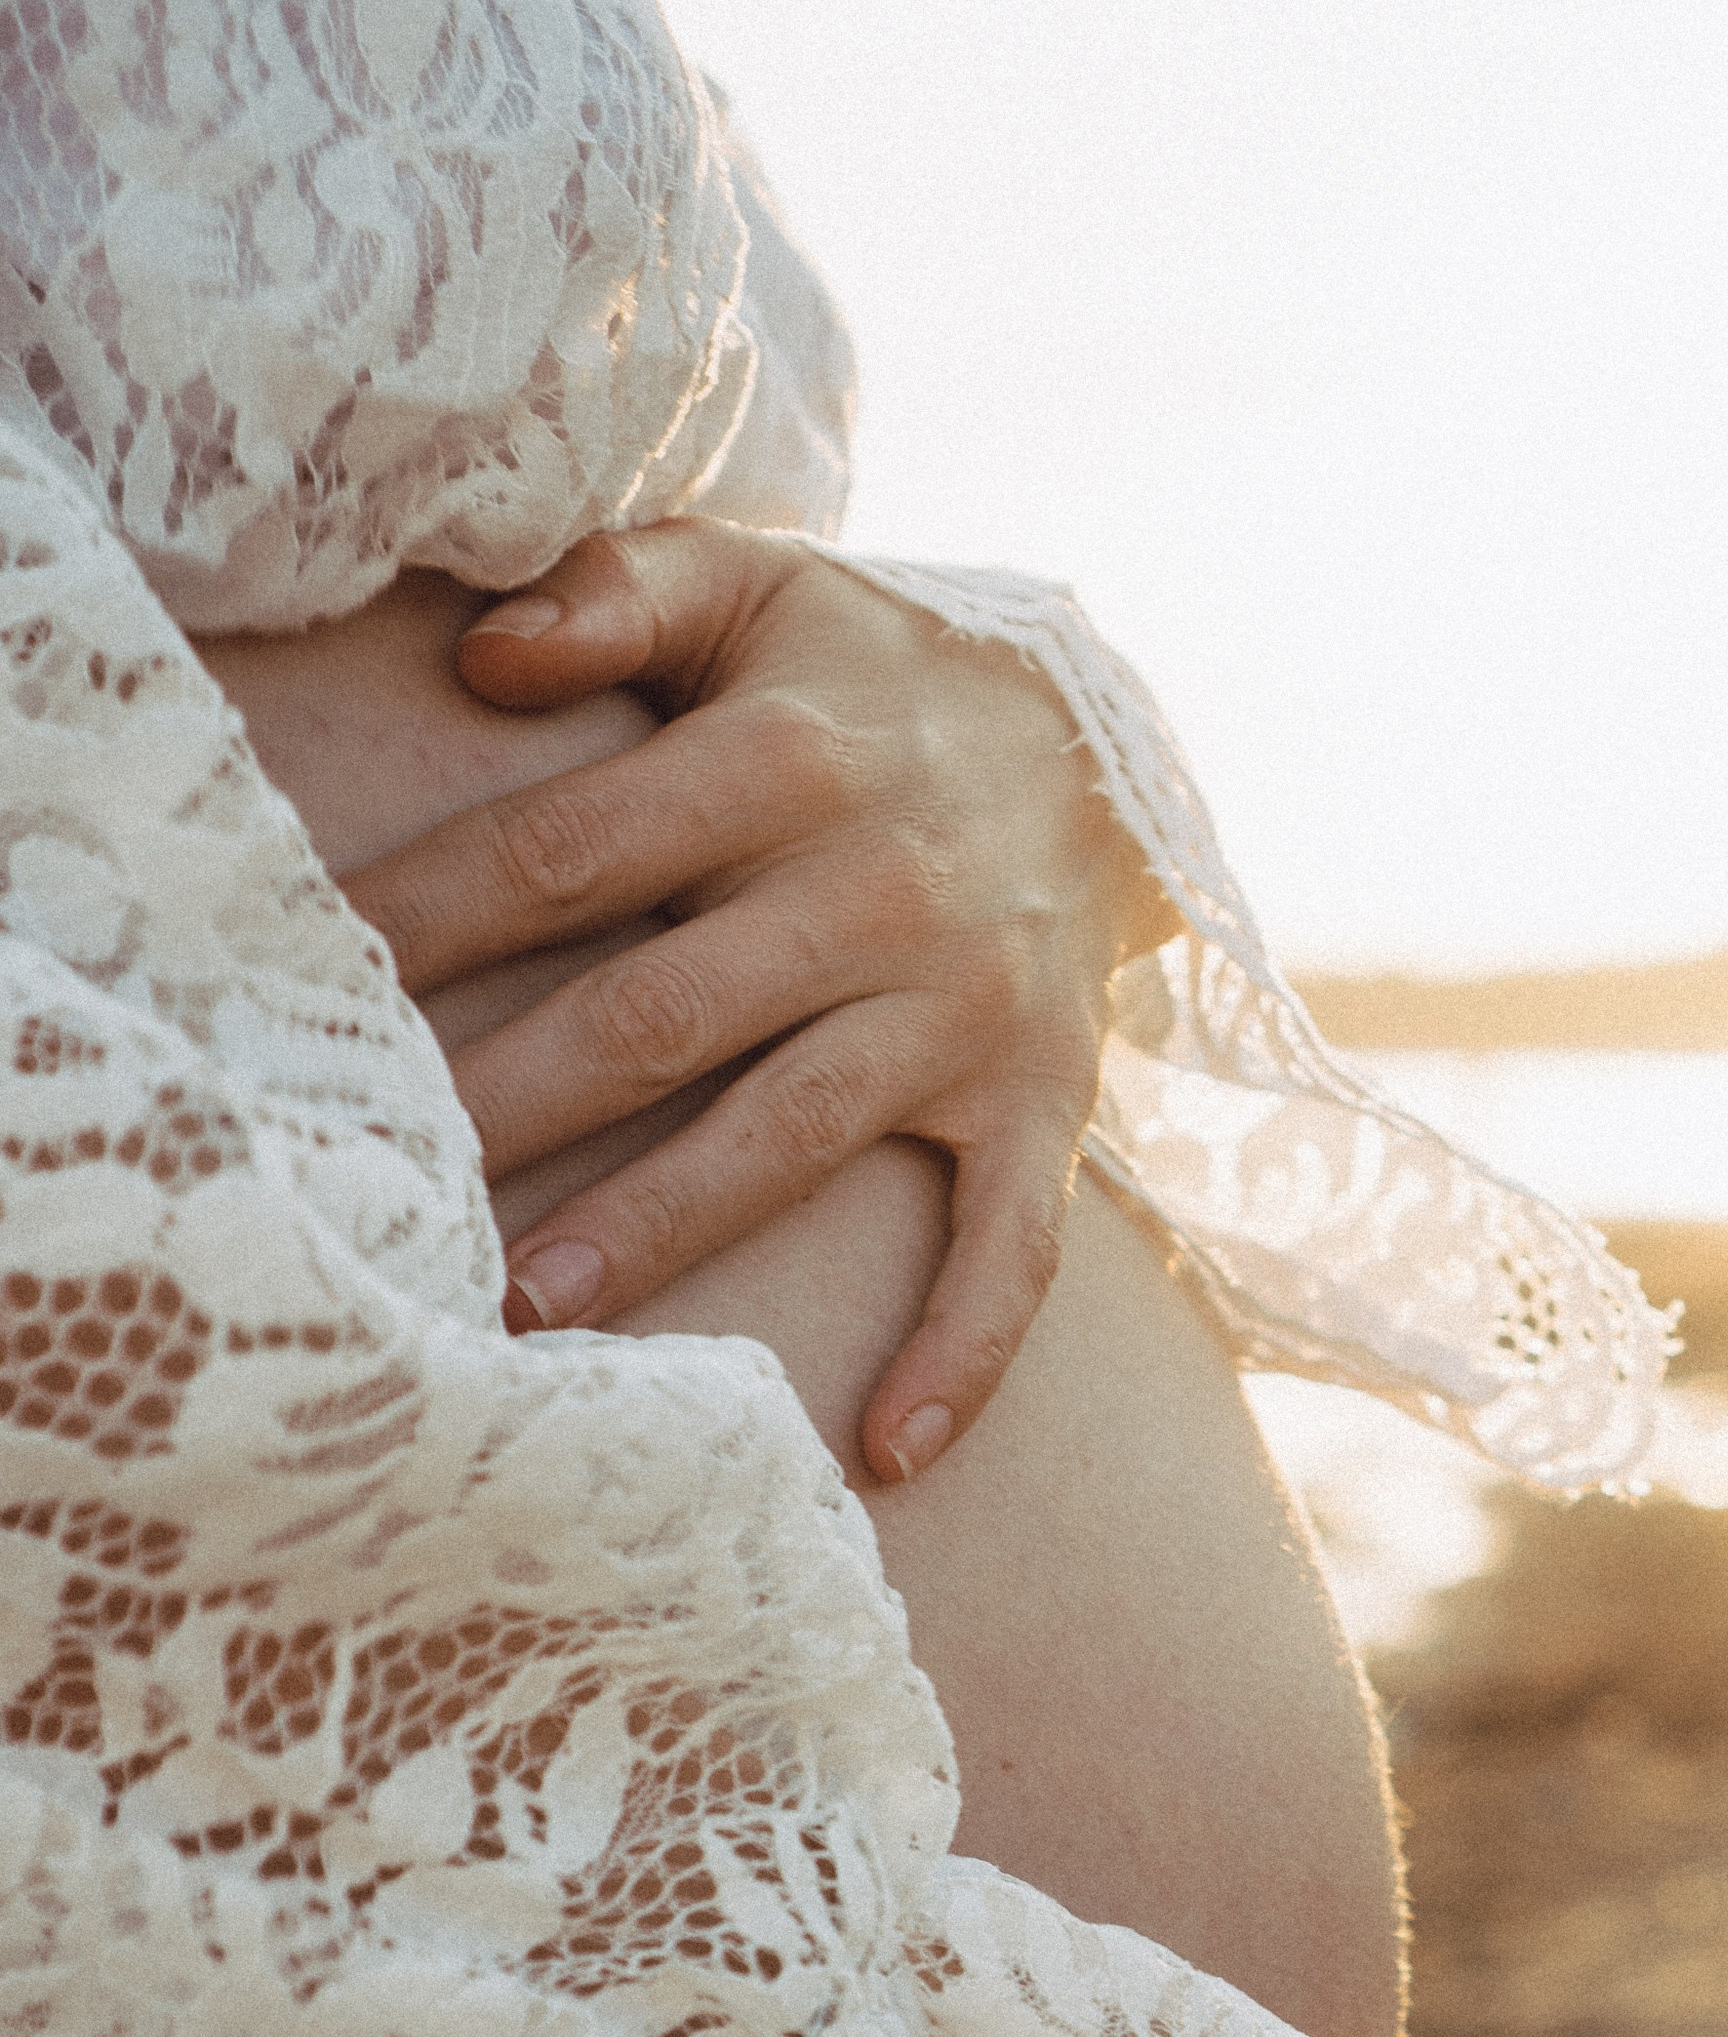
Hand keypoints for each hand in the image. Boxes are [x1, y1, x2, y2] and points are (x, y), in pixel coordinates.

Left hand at [340, 520, 1174, 1483]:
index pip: (568, 850)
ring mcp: (961, 1016)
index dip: (432, 919)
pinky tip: (882, 1451)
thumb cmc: (871, 677)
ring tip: (527, 1316)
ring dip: (658, 1233)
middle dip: (508, 1105)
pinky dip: (959, 1352)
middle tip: (376, 1191)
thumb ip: (619, 590)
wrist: (1105, 747)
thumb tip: (479, 654)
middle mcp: (876, 894)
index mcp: (785, 760)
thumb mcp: (759, 584)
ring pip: (789, 1138)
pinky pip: (1009, 1246)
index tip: (312, 987)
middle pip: (655, 1015)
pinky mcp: (1040, 1106)